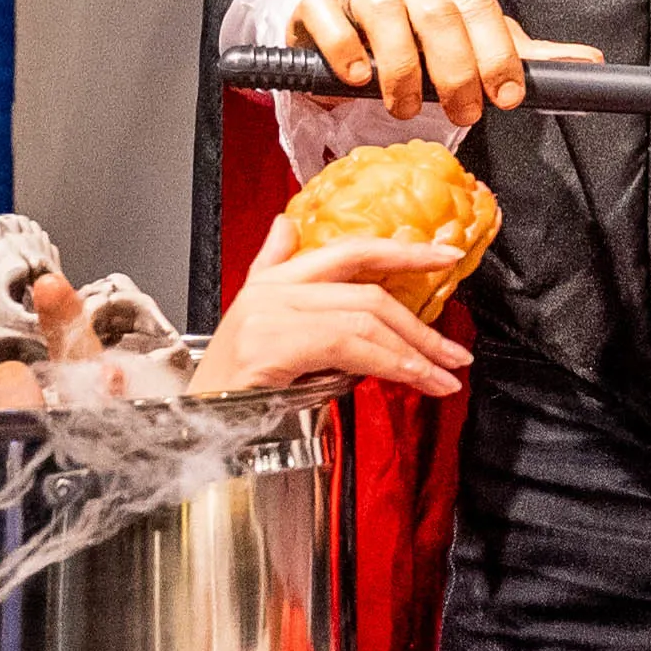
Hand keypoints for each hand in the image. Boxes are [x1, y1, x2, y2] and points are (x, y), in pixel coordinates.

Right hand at [192, 216, 471, 398]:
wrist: (196, 425)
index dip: (402, 251)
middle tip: (454, 352)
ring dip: (414, 353)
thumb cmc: (234, 385)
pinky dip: (389, 363)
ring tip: (442, 377)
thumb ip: (277, 272)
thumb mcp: (261, 324)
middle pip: (367, 291)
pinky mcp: (273, 344)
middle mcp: (272, 291)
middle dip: (420, 326)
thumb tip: (286, 225)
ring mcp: (270, 314)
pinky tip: (412, 379)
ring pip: (365, 319)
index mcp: (273, 280)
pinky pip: (348, 345)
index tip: (447, 256)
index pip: (349, 250)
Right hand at [288, 0, 598, 125]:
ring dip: (402, 71)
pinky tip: (360, 80)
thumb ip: (524, 53)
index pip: (481, 8)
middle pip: (438, 14)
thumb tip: (590, 62)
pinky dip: (347, 53)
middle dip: (456, 72)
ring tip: (408, 107)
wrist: (347, 28)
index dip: (498, 55)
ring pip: (385, 14)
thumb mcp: (474, 40)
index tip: (506, 96)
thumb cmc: (418, 35)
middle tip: (464, 112)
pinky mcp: (316, 1)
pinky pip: (330, 18)